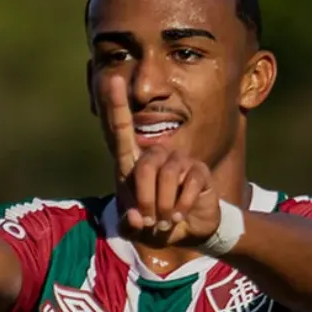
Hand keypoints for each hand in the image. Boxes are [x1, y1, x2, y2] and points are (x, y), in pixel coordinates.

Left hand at [102, 75, 220, 247]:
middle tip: (149, 220)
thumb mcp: (135, 228)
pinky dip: (182, 205)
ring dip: (164, 204)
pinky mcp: (198, 171)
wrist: (185, 231)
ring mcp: (179, 160)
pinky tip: (180, 215)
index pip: (121, 130)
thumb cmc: (154, 222)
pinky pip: (189, 184)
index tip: (113, 80)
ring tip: (164, 220)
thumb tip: (133, 217)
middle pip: (145, 166)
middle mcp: (155, 156)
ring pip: (167, 175)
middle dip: (145, 198)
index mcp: (132, 164)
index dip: (118, 106)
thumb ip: (128, 225)